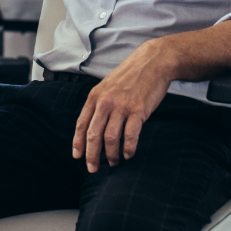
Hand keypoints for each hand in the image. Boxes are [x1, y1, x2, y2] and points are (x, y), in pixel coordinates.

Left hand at [72, 38, 173, 172]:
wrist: (153, 61)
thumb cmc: (131, 75)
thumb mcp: (108, 85)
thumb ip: (100, 102)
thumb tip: (94, 124)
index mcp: (96, 95)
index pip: (82, 124)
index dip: (78, 143)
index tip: (77, 157)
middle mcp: (106, 102)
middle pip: (93, 134)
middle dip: (91, 155)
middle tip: (93, 168)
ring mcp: (122, 106)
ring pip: (110, 138)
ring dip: (111, 155)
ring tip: (114, 162)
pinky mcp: (138, 110)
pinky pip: (130, 136)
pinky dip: (128, 149)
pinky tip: (129, 154)